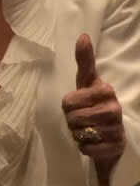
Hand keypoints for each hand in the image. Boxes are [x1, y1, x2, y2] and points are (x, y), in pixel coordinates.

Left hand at [62, 34, 124, 167]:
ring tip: (86, 130)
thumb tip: (83, 35)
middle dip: (72, 121)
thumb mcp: (86, 80)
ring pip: (80, 134)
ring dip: (78, 135)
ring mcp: (117, 129)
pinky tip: (92, 142)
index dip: (67, 106)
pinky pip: (88, 149)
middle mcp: (114, 109)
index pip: (68, 102)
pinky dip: (85, 148)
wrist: (108, 130)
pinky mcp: (117, 147)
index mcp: (106, 90)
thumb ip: (84, 60)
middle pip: (73, 119)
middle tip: (80, 120)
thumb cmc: (93, 101)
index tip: (75, 104)